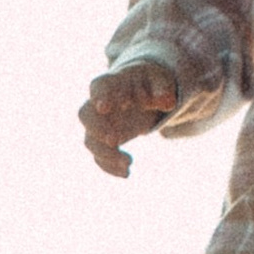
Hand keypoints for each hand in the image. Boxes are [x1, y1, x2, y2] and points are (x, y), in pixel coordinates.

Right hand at [81, 63, 178, 180]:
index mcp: (111, 83)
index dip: (100, 97)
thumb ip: (162, 89)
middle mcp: (99, 104)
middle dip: (96, 129)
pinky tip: (127, 173)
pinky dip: (110, 166)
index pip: (99, 86)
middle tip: (113, 140)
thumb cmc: (150, 81)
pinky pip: (100, 155)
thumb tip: (167, 103)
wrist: (145, 90)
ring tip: (128, 163)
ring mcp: (100, 124)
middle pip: (85, 115)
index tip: (104, 108)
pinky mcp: (105, 140)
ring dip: (106, 154)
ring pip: (91, 140)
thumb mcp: (160, 80)